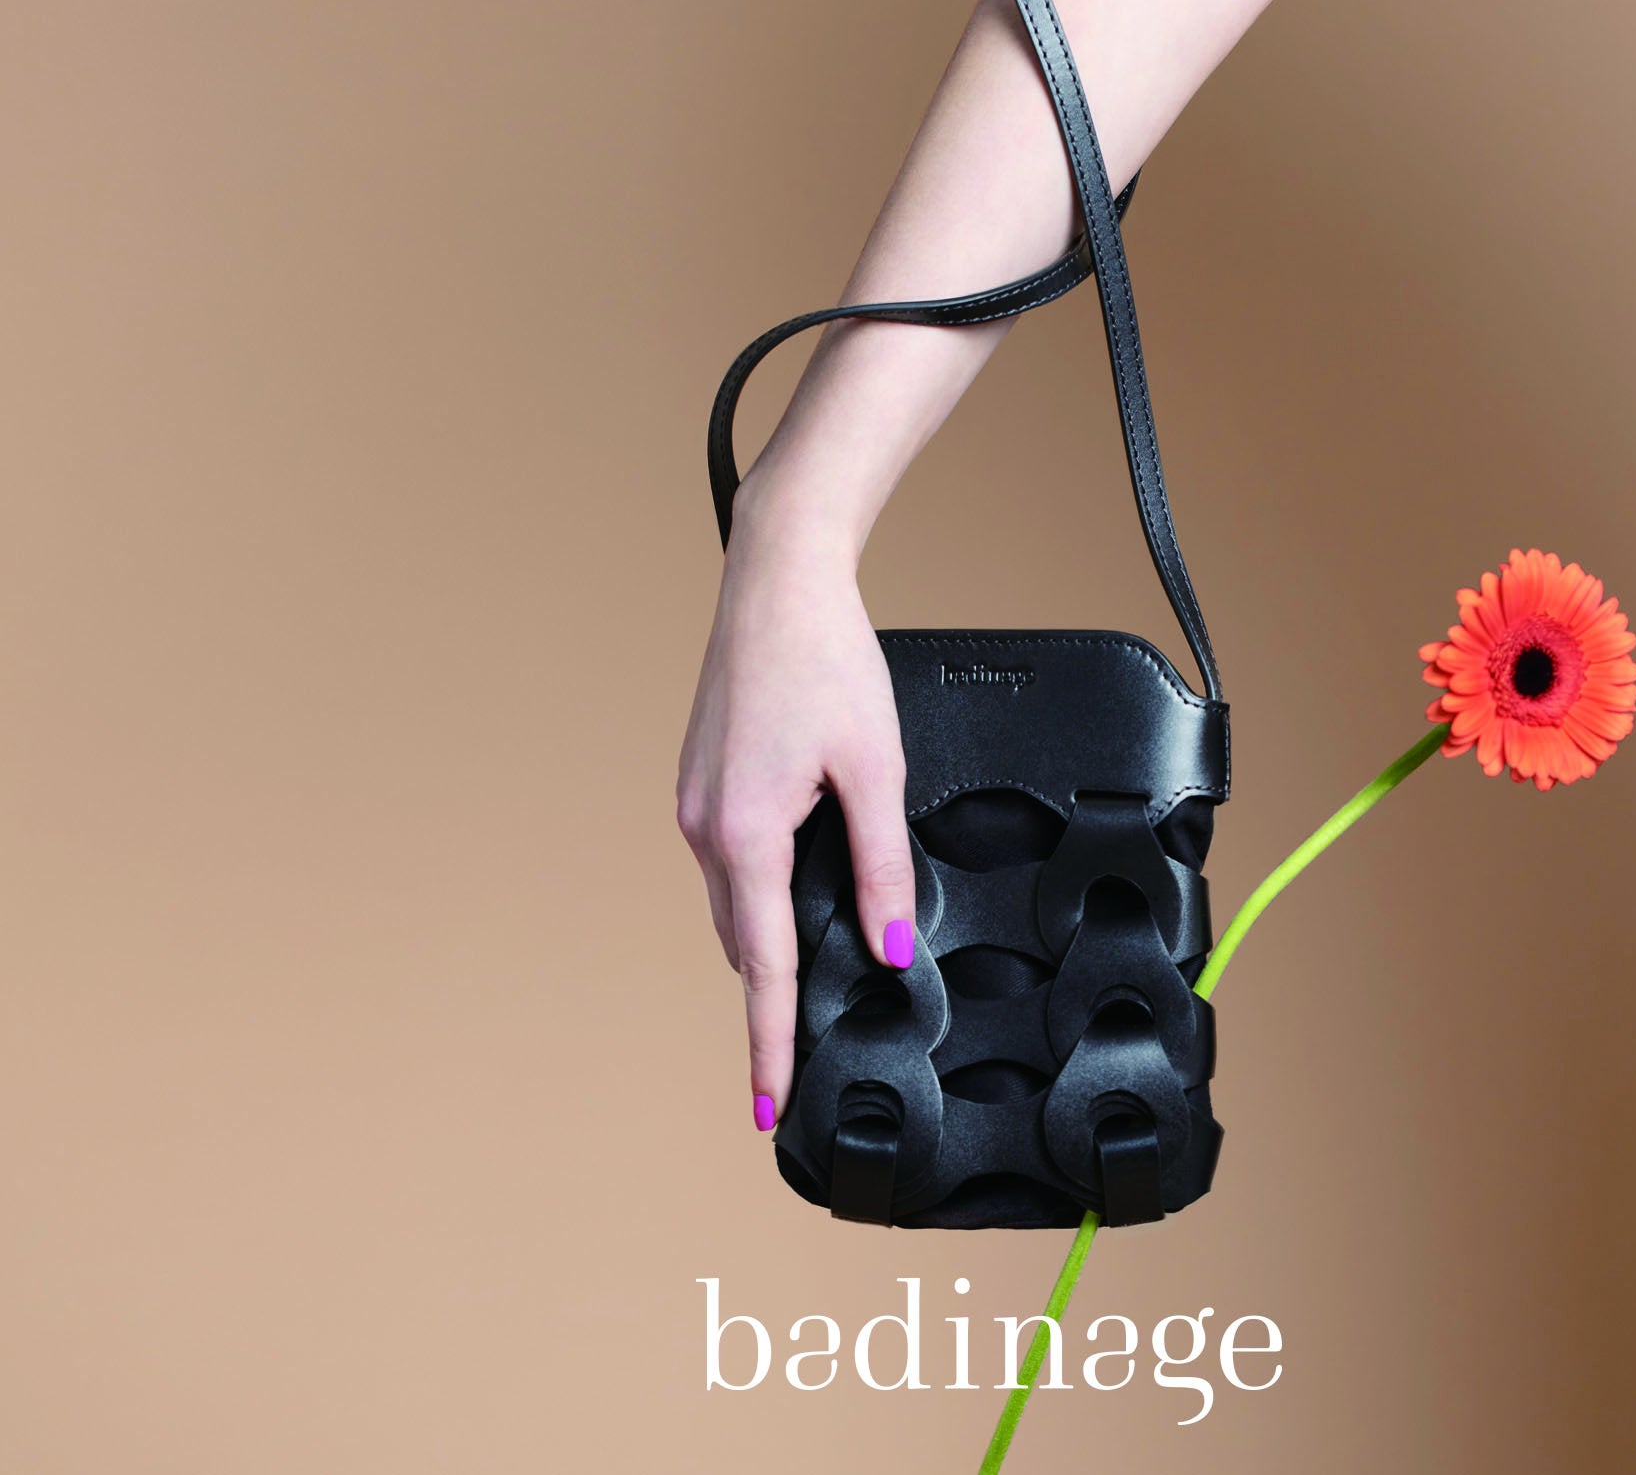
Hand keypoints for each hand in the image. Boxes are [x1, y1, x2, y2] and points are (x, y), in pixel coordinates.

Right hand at [675, 486, 916, 1132]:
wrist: (777, 583)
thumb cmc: (827, 662)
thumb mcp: (875, 769)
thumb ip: (880, 865)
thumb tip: (888, 944)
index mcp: (745, 834)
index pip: (765, 970)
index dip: (771, 1044)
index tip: (768, 1106)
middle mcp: (705, 827)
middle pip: (748, 944)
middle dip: (775, 995)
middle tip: (811, 1045)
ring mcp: (694, 805)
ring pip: (737, 903)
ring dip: (771, 938)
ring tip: (816, 965)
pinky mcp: (699, 783)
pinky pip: (728, 863)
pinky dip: (760, 889)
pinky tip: (798, 882)